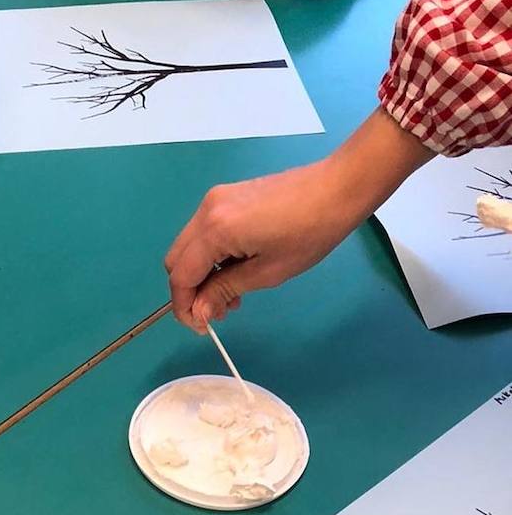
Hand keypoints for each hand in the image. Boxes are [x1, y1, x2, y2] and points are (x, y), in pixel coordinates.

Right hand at [164, 108, 432, 329]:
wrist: (337, 187)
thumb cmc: (309, 233)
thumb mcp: (267, 272)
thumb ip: (224, 291)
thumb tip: (199, 313)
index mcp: (215, 230)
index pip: (180, 276)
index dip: (184, 307)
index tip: (201, 327)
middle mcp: (205, 211)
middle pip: (176, 261)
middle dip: (190, 291)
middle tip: (217, 311)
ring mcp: (215, 200)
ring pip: (188, 248)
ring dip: (201, 275)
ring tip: (232, 294)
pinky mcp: (226, 197)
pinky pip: (203, 233)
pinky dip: (211, 257)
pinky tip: (236, 268)